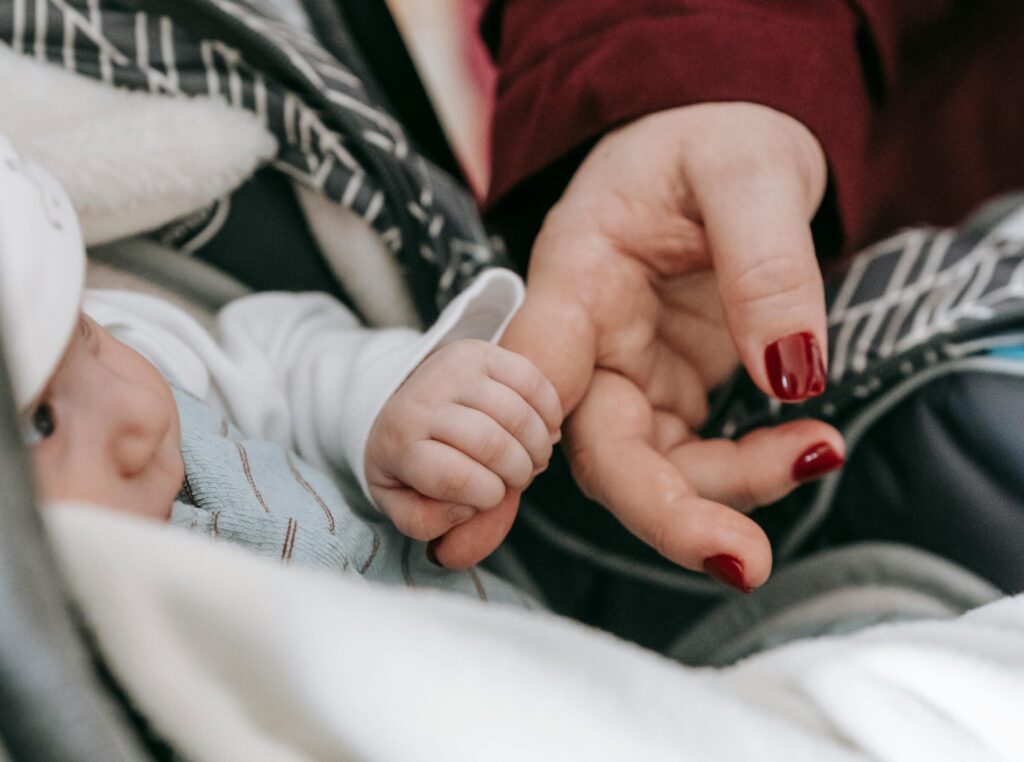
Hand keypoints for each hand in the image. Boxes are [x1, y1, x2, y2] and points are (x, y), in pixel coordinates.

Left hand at [365, 339, 560, 541]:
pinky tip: (545, 428)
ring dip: (538, 445)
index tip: (492, 498)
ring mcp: (452, 369)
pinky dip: (549, 410)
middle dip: (518, 472)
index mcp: (398, 442)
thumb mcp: (400, 501)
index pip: (455, 478)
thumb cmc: (407, 461)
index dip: (487, 497)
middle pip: (492, 444)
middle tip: (520, 478)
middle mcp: (422, 399)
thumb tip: (466, 507)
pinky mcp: (479, 351)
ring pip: (516, 414)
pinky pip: (531, 380)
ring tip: (534, 457)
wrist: (396, 398)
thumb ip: (425, 521)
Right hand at [431, 103, 844, 588]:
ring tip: (818, 451)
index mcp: (576, 275)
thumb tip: (789, 375)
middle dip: (665, 512)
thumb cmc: (714, 140)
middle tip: (743, 560)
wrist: (725, 147)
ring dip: (725, 491)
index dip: (512, 451)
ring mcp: (628, 372)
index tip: (486, 523)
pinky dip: (748, 471)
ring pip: (647, 469)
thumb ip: (766, 260)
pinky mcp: (670, 390)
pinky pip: (693, 457)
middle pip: (594, 449)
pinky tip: (808, 445)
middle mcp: (588, 339)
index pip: (535, 374)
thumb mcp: (750, 167)